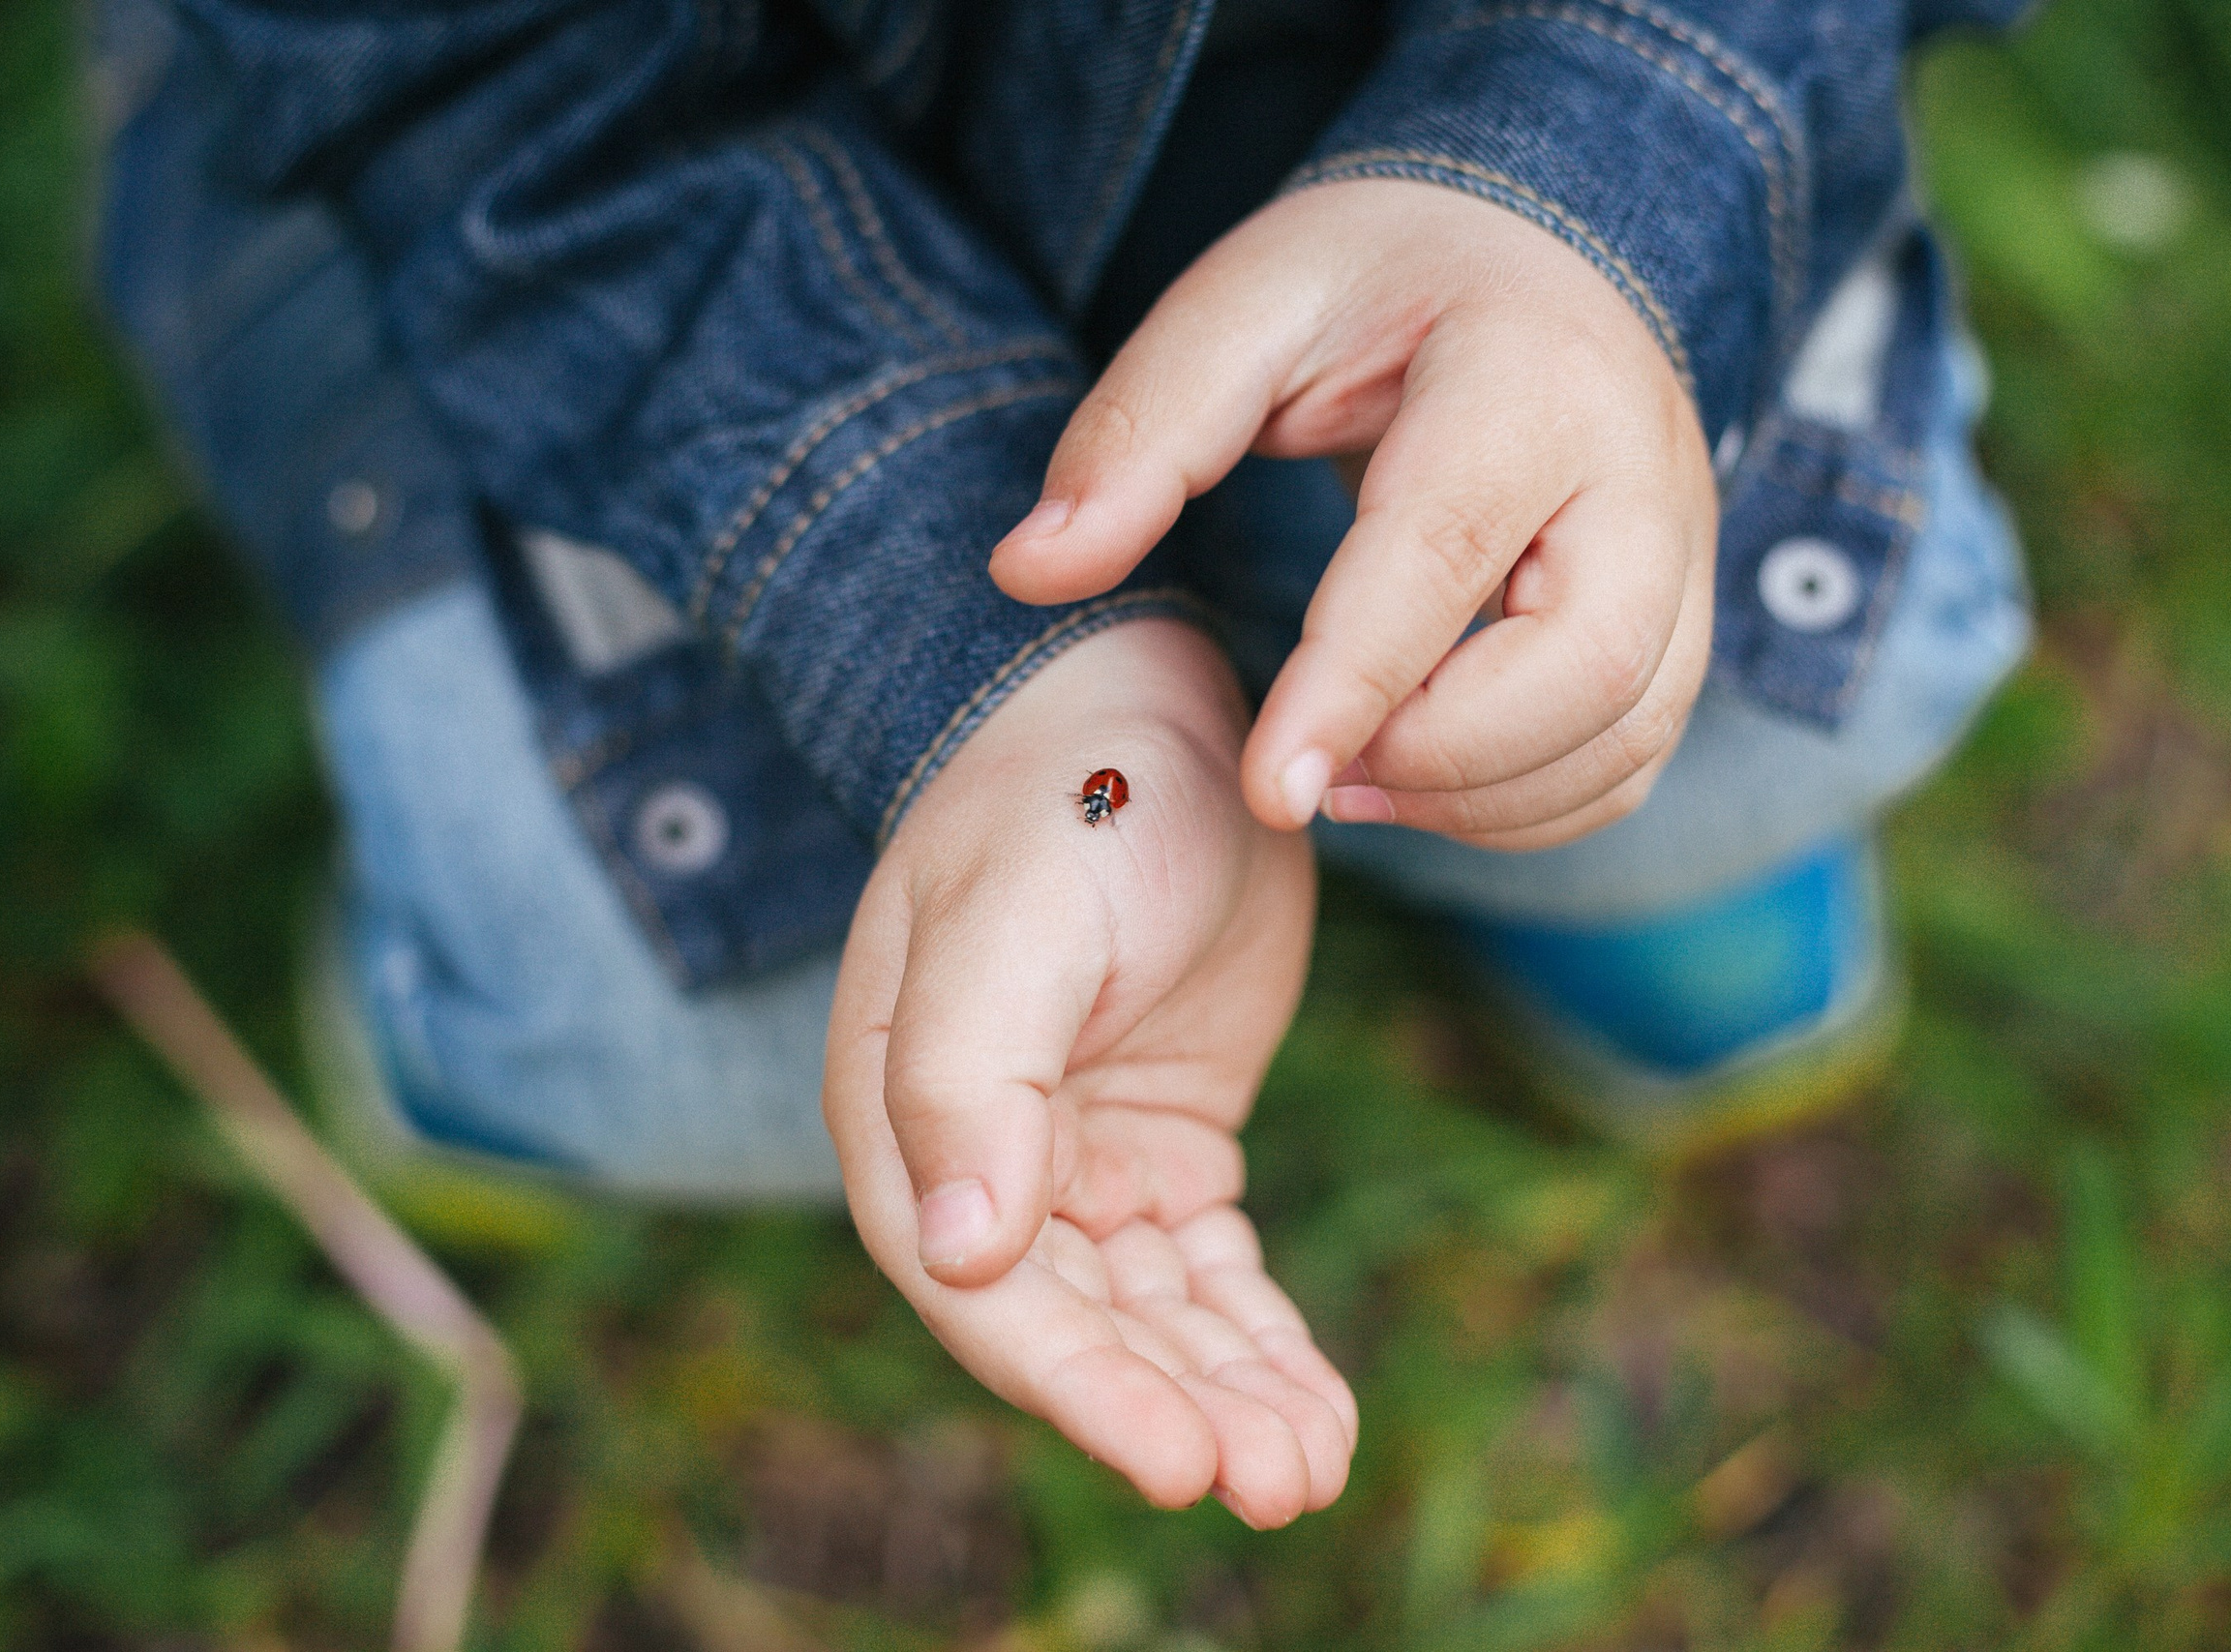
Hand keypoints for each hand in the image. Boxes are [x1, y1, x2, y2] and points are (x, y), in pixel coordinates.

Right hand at [823, 618, 1353, 1525]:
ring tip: (1313, 1468)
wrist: (1147, 699)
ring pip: (1152, 1319)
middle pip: (1079, 1326)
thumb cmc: (1066, 795)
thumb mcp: (1015, 916)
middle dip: (1174, 1412)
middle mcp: (982, 1158)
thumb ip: (971, 1077)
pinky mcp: (1165, 1147)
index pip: (985, 1288)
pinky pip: (1211, 1275)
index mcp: (906, 1114)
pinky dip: (1261, 1342)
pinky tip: (1323, 1410)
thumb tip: (958, 1251)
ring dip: (1226, 1396)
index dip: (1081, 1388)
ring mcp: (1078, 1159)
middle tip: (1280, 1484)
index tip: (1182, 1464)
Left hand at [990, 178, 1717, 849]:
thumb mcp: (1238, 311)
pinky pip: (1630, 760)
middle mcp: (1641, 466)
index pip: (1447, 553)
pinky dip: (1525, 810)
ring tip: (1344, 783)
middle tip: (1307, 774)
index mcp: (1526, 372)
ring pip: (1624, 733)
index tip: (1269, 790)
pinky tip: (1410, 783)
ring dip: (1479, 800)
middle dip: (1439, 759)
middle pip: (1588, 669)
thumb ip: (1137, 436)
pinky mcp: (1678, 618)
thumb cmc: (1367, 286)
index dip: (1354, 686)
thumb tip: (1027, 570)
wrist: (1519, 257)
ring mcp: (1682, 550)